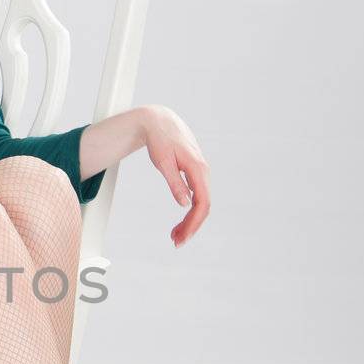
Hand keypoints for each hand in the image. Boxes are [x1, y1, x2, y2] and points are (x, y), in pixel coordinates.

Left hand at [140, 105, 209, 245]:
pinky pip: (197, 196)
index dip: (194, 222)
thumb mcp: (163, 162)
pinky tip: (181, 221)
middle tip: (176, 242)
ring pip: (201, 203)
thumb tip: (185, 203)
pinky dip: (190, 211)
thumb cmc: (160, 139)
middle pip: (203, 206)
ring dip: (191, 221)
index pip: (202, 202)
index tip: (182, 236)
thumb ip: (175, 183)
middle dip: (192, 226)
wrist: (160, 122)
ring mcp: (201, 173)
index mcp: (198, 169)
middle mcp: (203, 172)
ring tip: (176, 235)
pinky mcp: (195, 173)